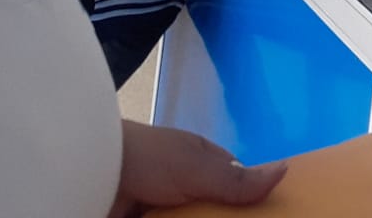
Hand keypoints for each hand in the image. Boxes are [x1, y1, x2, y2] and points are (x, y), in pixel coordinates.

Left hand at [108, 121, 285, 217]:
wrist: (86, 170)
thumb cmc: (147, 159)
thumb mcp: (196, 167)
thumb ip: (236, 178)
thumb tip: (286, 170)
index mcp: (197, 165)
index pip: (232, 187)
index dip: (249, 204)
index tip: (268, 215)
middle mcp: (180, 189)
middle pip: (211, 211)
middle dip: (222, 217)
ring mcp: (160, 211)